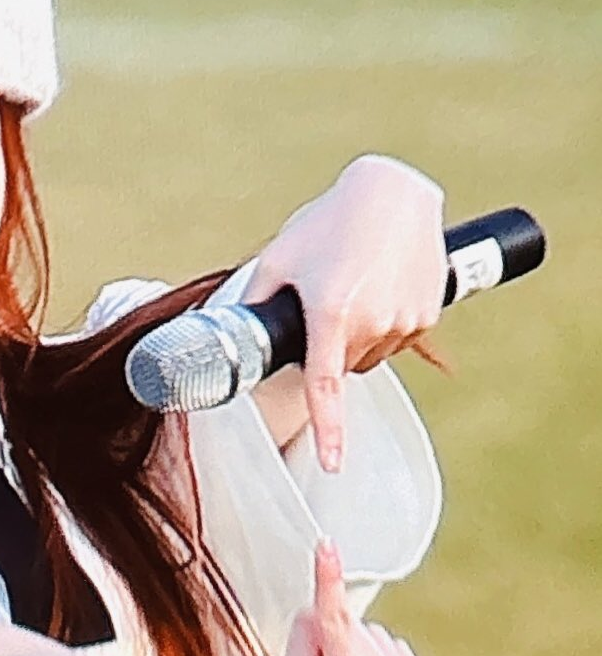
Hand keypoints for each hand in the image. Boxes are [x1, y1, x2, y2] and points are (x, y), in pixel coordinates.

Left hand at [243, 153, 448, 473]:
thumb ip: (253, 304)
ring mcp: (406, 319)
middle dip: (332, 349)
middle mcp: (372, 321)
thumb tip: (227, 337)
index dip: (330, 429)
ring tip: (355, 286)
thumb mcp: (278, 260)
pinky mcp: (429, 313)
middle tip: (326, 301)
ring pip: (372, 357)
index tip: (334, 463)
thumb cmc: (326, 223)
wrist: (392, 192)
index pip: (326, 386)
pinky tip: (380, 287)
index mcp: (331, 312)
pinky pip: (399, 340)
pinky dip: (386, 325)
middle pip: (345, 369)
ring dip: (359, 338)